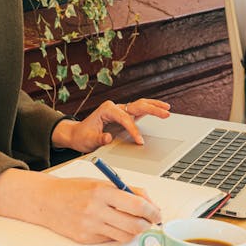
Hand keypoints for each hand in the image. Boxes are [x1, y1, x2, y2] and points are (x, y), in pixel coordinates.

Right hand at [38, 176, 160, 242]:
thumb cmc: (75, 189)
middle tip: (150, 221)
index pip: (137, 205)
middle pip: (135, 225)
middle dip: (147, 225)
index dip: (153, 211)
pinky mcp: (86, 239)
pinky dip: (118, 234)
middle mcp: (96, 210)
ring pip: (125, 236)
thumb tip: (150, 203)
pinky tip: (114, 225)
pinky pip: (111, 240)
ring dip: (135, 231)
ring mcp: (91, 227)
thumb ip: (128, 190)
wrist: (47, 200)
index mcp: (103, 191)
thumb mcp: (102, 182)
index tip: (157, 213)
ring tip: (134, 223)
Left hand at [52, 97, 170, 152]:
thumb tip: (109, 137)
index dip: (133, 130)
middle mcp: (115, 107)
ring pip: (140, 105)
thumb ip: (99, 139)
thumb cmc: (82, 136)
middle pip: (137, 106)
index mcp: (106, 110)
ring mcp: (120, 110)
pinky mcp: (124, 116)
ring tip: (167, 108)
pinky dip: (150, 109)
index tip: (139, 141)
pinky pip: (139, 111)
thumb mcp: (88, 140)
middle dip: (152, 109)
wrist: (77, 134)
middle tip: (166, 114)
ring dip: (154, 106)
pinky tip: (160, 110)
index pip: (125, 118)